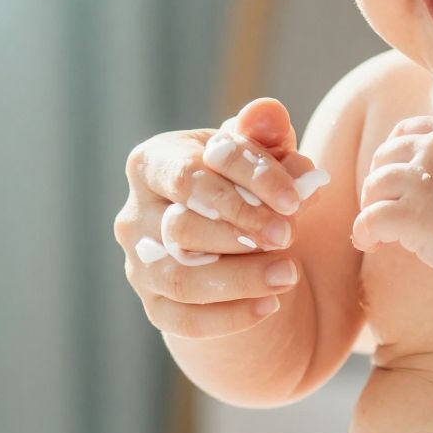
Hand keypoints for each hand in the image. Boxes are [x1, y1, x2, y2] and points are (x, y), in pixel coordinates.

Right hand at [114, 98, 330, 338]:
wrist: (235, 239)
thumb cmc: (246, 185)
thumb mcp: (259, 154)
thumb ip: (265, 134)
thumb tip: (268, 112)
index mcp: (153, 163)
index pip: (192, 172)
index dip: (248, 183)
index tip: (296, 198)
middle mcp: (135, 214)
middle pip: (181, 227)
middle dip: (240, 231)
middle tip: (290, 235)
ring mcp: (139, 263)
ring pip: (179, 278)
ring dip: (239, 279)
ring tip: (289, 274)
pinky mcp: (154, 304)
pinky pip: (183, 320)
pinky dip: (229, 317)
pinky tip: (270, 305)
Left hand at [351, 117, 432, 283]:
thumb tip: (431, 163)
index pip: (407, 130)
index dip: (393, 153)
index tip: (394, 175)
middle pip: (385, 157)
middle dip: (379, 182)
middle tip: (384, 207)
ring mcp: (420, 181)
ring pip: (373, 186)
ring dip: (372, 207)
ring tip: (380, 231)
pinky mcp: (410, 215)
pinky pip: (368, 219)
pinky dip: (363, 232)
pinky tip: (371, 243)